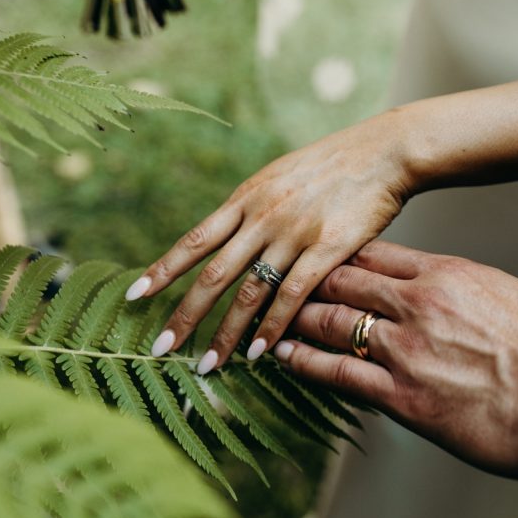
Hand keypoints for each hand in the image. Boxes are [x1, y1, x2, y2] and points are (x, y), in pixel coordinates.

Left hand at [125, 114, 413, 371]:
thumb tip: (228, 238)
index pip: (195, 240)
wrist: (383, 152)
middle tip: (160, 348)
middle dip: (184, 314)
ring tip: (207, 365)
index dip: (163, 269)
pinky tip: (260, 352)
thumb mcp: (280, 177)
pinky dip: (273, 326)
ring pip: (249, 291)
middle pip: (213, 273)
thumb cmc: (333, 167)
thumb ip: (253, 208)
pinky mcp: (328, 246)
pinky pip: (293, 294)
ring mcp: (294, 232)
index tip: (134, 296)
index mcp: (247, 198)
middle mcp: (263, 216)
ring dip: (225, 332)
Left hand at [272, 241, 517, 479]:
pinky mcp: (400, 395)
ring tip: (264, 317)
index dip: (336, 252)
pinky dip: (302, 362)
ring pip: (329, 321)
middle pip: (341, 280)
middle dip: (303, 279)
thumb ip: (462, 290)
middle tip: (273, 280)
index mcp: (444, 274)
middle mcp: (416, 304)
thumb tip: (443, 290)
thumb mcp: (503, 295)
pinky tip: (279, 356)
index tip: (313, 252)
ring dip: (292, 319)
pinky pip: (336, 372)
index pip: (374, 253)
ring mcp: (403, 348)